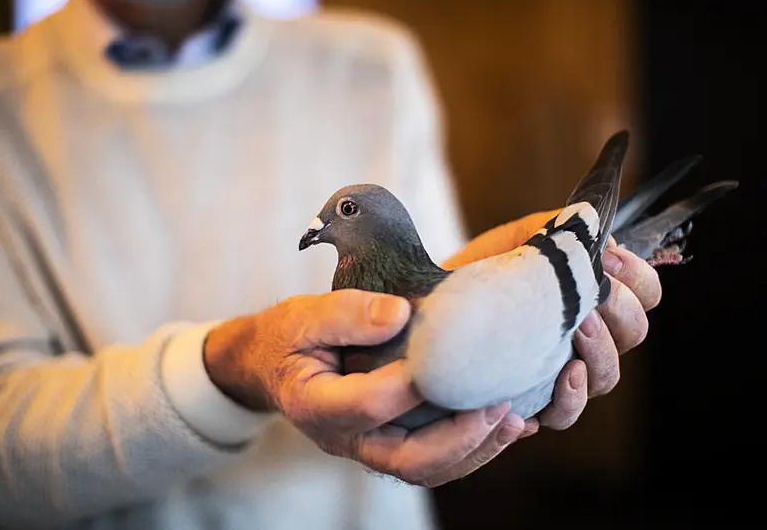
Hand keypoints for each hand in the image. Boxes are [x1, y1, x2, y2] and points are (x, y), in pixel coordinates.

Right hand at [203, 290, 524, 486]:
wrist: (273, 364)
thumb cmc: (289, 336)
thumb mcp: (305, 315)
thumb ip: (346, 314)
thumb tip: (400, 314)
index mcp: (314, 404)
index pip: (367, 404)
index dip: (409, 386)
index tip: (450, 357)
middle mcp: (341, 438)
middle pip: (405, 458)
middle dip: (458, 436)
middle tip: (497, 405)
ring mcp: (364, 447)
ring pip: (424, 470)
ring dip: (472, 450)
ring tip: (511, 421)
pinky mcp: (385, 444)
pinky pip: (429, 462)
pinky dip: (468, 449)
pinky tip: (498, 424)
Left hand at [442, 209, 661, 434]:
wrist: (431, 302)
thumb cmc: (479, 271)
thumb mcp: (516, 239)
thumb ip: (556, 231)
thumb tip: (596, 235)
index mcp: (591, 296)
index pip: (645, 293)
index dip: (638, 279)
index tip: (609, 261)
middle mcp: (586, 336)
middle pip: (634, 332)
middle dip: (620, 311)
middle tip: (591, 296)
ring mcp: (562, 370)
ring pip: (606, 376)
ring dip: (599, 351)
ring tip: (574, 329)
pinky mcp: (532, 398)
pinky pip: (564, 413)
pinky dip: (568, 399)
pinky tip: (560, 377)